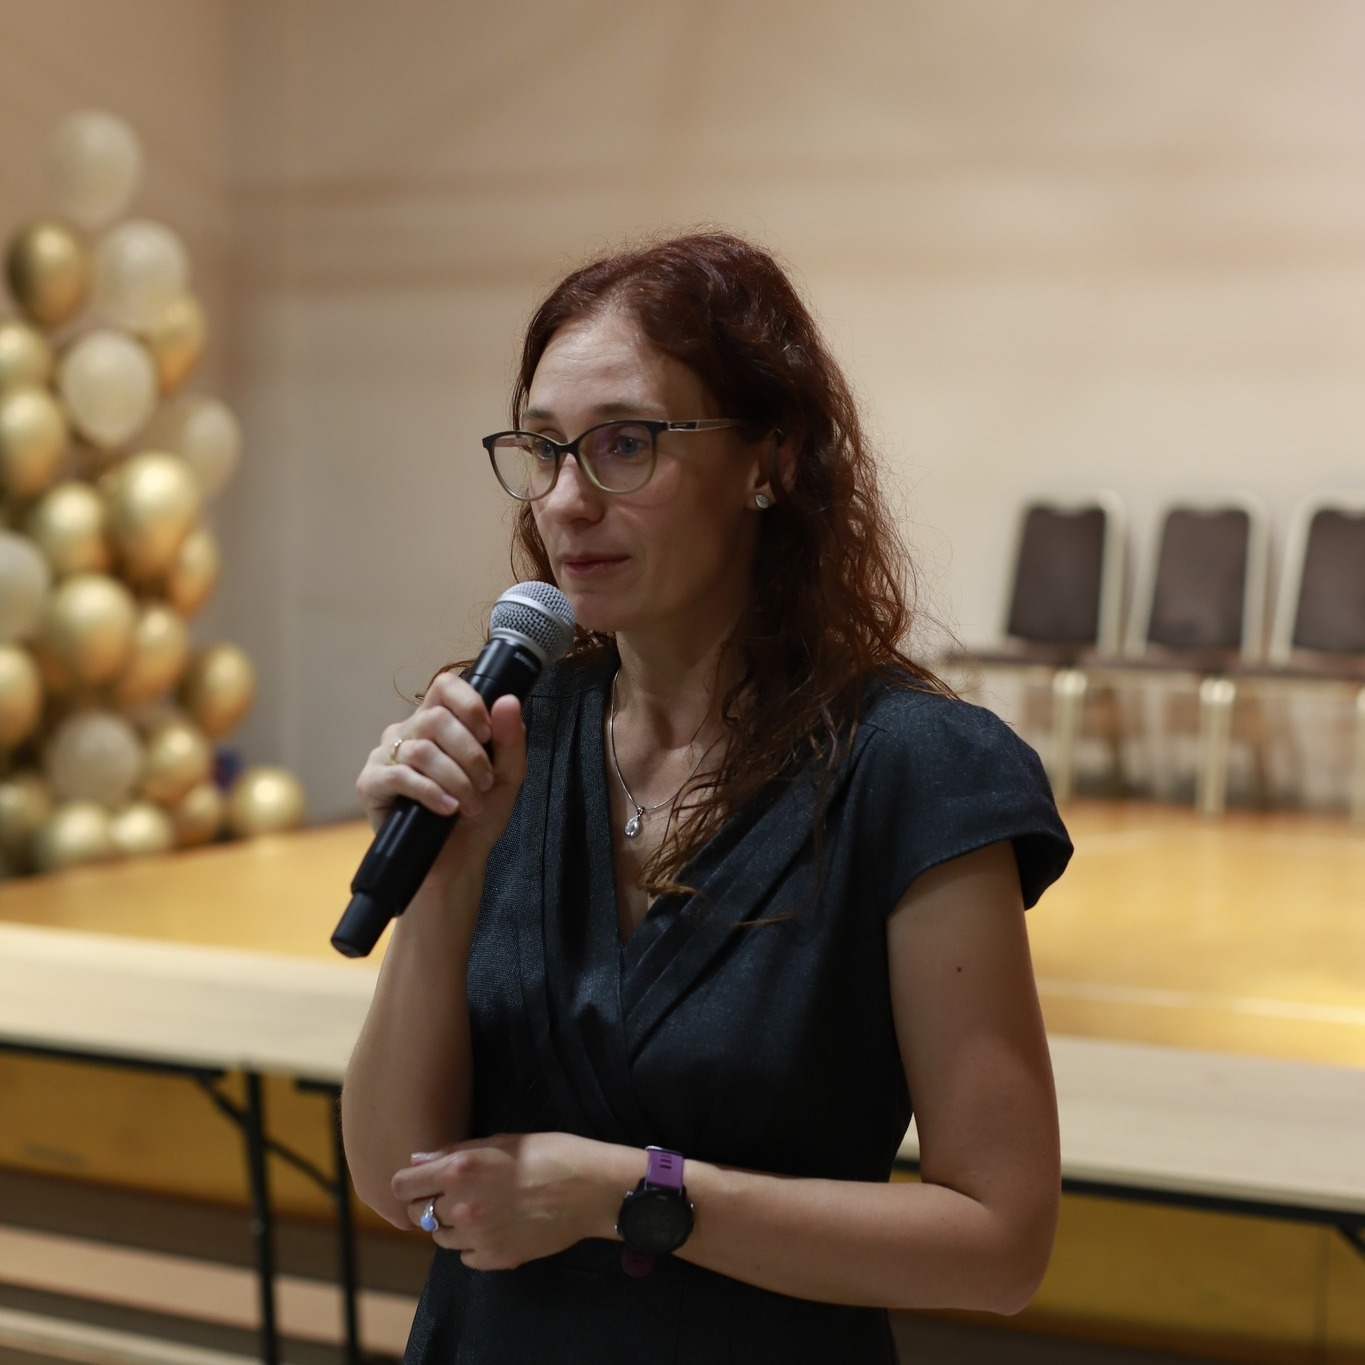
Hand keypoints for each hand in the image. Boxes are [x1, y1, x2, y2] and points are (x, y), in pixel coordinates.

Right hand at [355, 672, 527, 870]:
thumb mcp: (506, 776)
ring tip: (470, 803)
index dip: (469, 703)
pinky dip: (430, 792)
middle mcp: (408, 732)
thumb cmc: (478, 815)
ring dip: (455, 779)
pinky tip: (447, 808)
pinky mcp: (371, 784)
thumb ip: (510, 738)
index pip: (445, 686)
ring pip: (421, 750)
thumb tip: (509, 700)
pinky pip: (399, 776)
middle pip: (435, 718)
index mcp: (437, 722)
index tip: (488, 734)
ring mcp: (385, 756)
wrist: (456, 860)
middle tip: (485, 782)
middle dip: (470, 753)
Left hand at [392, 1132, 625, 1269]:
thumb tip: (418, 1161)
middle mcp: (462, 1206)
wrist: (591, 1189)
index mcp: (460, 1170)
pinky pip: (466, 1257)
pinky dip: (473, 1245)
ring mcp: (478, 1237)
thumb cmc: (551, 1153)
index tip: (421, 1179)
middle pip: (418, 1213)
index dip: (409, 1182)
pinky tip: (496, 1227)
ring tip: (482, 1209)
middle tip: (457, 1192)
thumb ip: (455, 1152)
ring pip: (440, 1238)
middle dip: (430, 1202)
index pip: (403, 1186)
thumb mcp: (502, 1140)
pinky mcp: (496, 1259)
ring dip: (452, 1224)